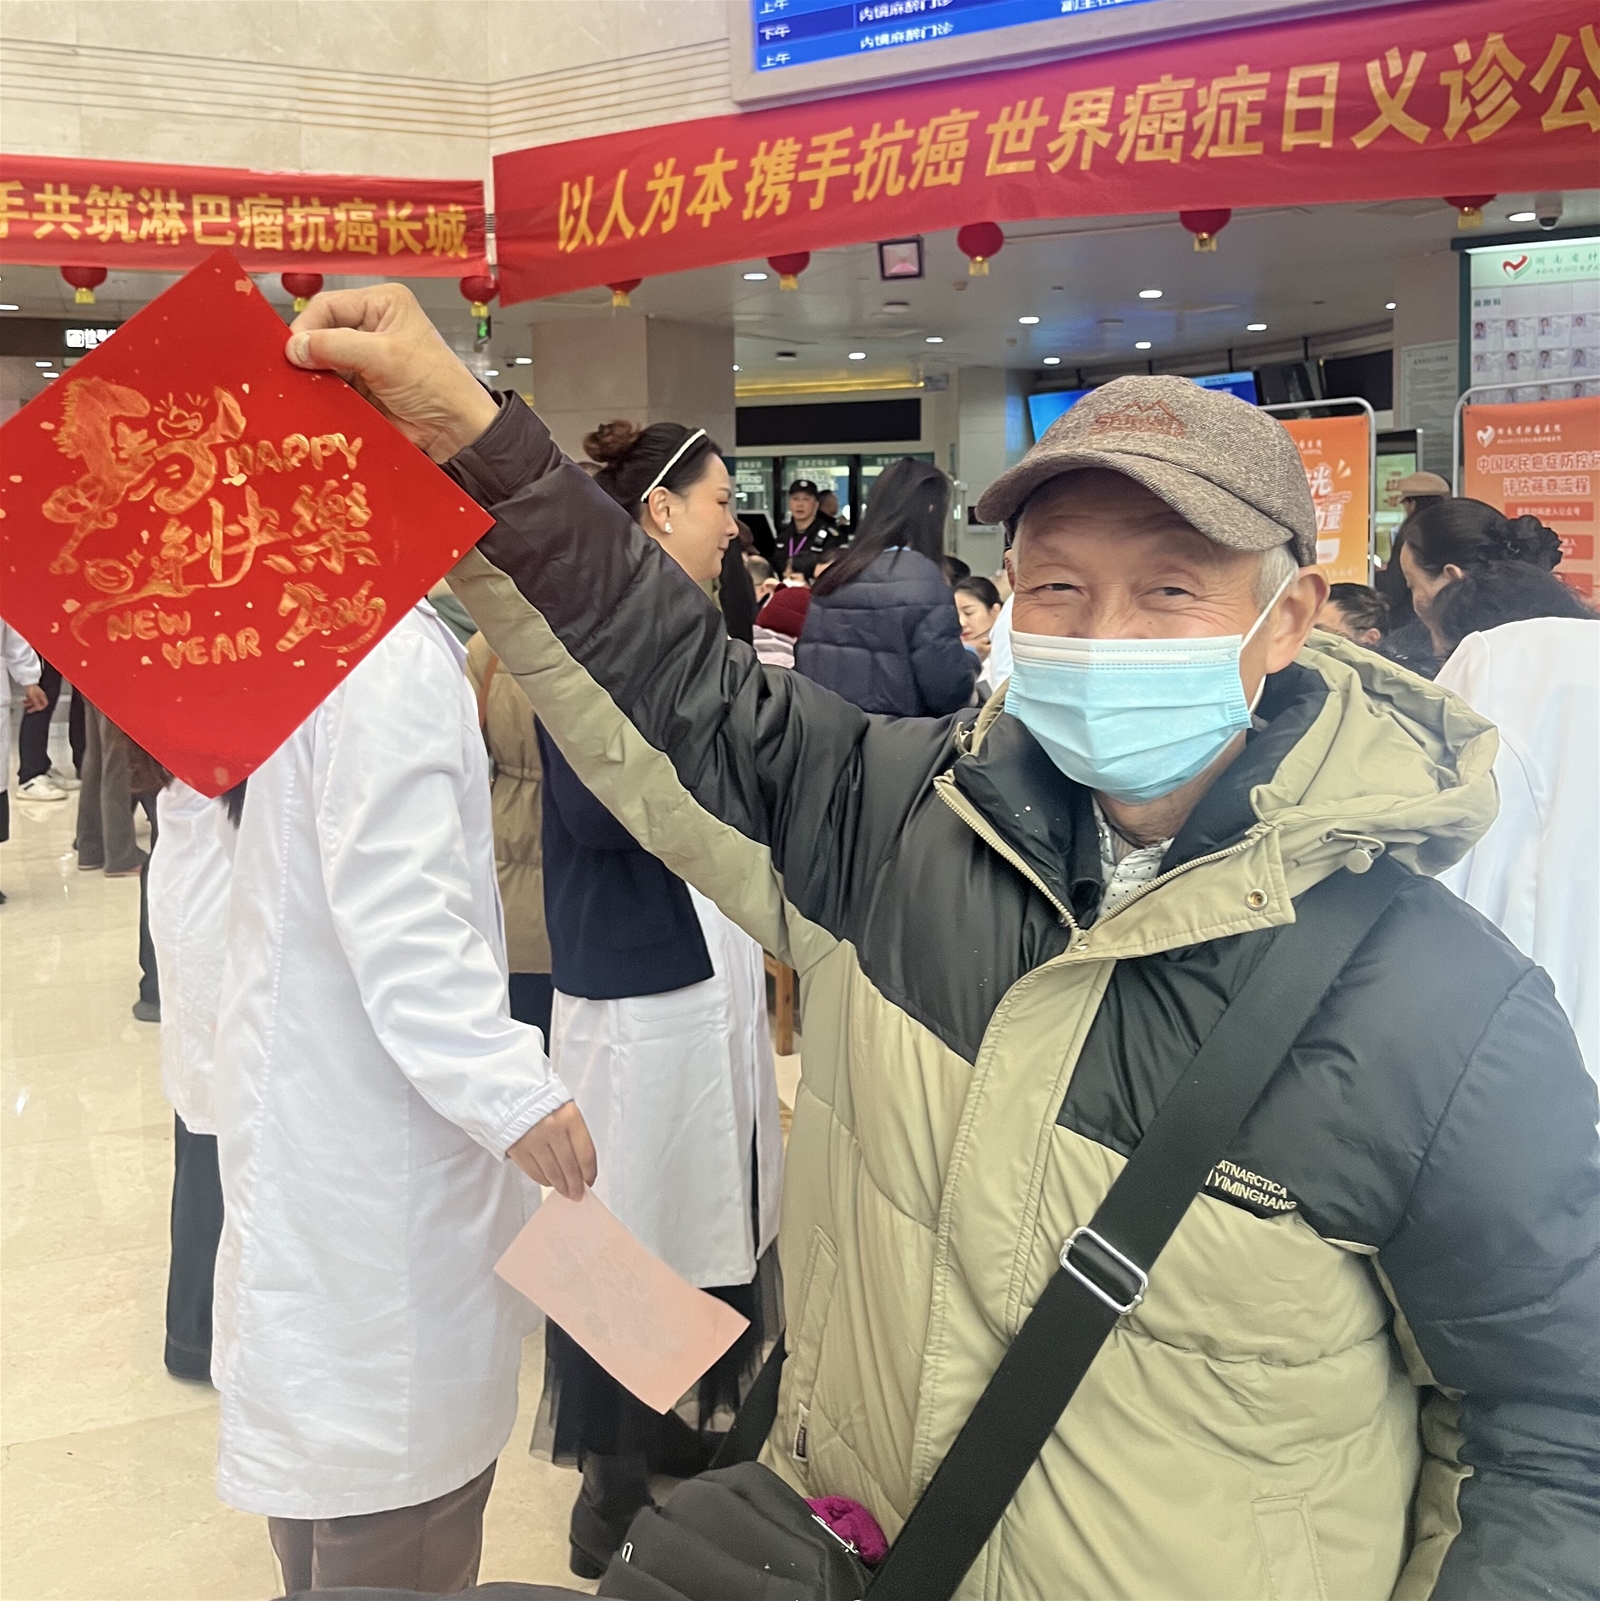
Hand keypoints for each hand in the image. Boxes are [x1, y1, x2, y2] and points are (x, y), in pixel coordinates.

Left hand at [21, 686, 48, 712]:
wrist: (26, 681)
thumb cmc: (31, 688)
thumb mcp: (33, 696)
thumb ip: (37, 702)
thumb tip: (39, 708)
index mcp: (42, 696)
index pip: (45, 704)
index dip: (41, 707)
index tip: (36, 709)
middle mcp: (40, 696)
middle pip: (39, 704)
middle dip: (33, 707)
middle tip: (28, 710)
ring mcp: (36, 695)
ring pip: (34, 702)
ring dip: (29, 704)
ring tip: (24, 704)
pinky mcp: (32, 693)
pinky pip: (31, 699)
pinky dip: (27, 701)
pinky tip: (24, 701)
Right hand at [286, 284, 500, 462]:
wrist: (454, 431)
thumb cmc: (437, 385)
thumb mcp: (384, 356)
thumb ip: (337, 347)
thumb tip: (295, 347)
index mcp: (382, 304)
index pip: (328, 305)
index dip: (306, 326)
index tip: (292, 351)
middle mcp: (371, 326)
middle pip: (321, 332)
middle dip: (308, 352)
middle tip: (293, 371)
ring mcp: (364, 358)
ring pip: (321, 361)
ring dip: (313, 376)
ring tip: (305, 388)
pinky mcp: (361, 387)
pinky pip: (330, 386)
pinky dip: (322, 394)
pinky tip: (317, 400)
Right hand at [507, 1100, 596, 1200]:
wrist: (512, 1094)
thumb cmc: (544, 1104)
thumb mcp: (566, 1110)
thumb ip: (576, 1137)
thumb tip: (584, 1169)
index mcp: (569, 1116)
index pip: (585, 1153)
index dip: (590, 1172)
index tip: (590, 1181)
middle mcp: (552, 1128)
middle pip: (570, 1167)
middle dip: (576, 1185)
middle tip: (578, 1194)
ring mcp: (533, 1140)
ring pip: (552, 1173)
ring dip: (561, 1186)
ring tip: (567, 1192)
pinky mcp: (518, 1149)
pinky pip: (535, 1172)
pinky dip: (544, 1181)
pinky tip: (550, 1183)